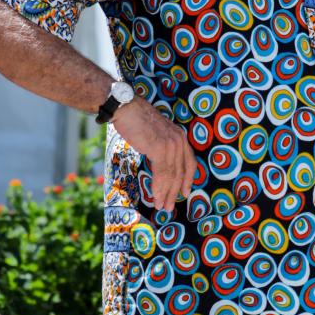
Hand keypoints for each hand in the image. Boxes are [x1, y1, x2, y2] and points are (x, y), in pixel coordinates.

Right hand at [112, 97, 195, 211]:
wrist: (125, 108)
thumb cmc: (135, 120)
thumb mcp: (155, 134)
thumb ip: (161, 147)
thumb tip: (159, 163)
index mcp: (179, 136)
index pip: (189, 162)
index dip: (188, 180)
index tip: (185, 192)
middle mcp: (179, 140)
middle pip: (181, 172)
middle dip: (175, 192)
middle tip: (170, 206)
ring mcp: (171, 145)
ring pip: (172, 175)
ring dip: (166, 194)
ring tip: (162, 206)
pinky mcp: (160, 149)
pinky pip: (162, 174)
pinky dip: (159, 188)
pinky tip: (156, 197)